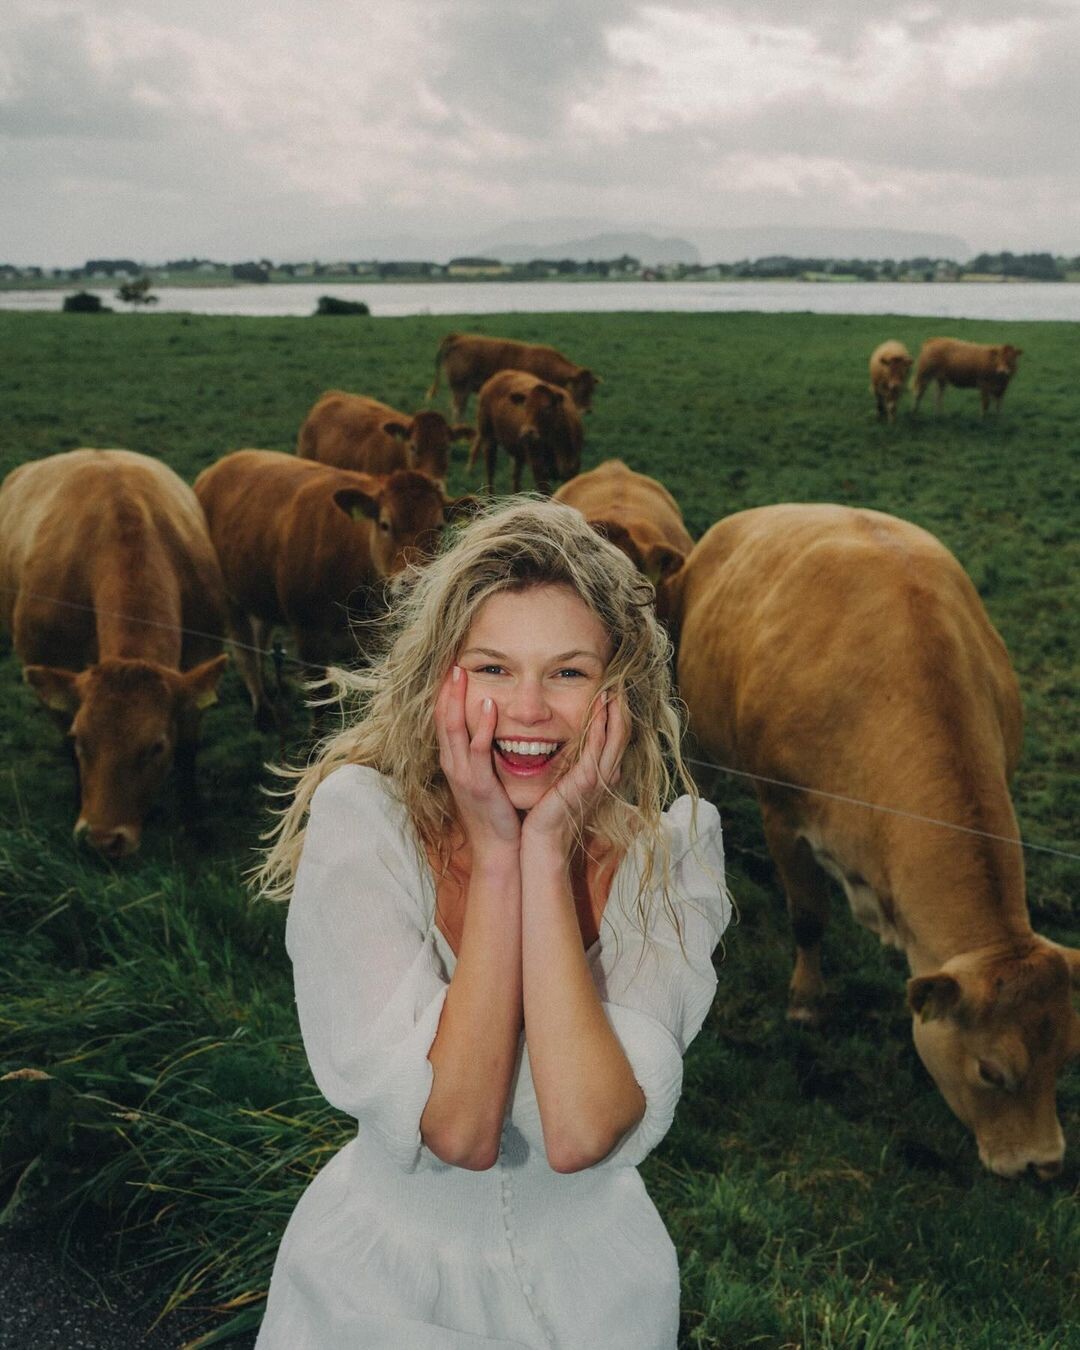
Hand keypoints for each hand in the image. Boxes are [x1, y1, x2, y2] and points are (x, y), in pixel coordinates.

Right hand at [435, 665, 520, 851]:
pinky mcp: (478, 784)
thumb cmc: (495, 813)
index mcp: (453, 762)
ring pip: (453, 729)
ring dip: (458, 699)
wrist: (497, 848)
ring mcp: (462, 774)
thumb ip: (483, 755)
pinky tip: (488, 705)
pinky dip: (481, 726)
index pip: (443, 721)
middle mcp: (452, 765)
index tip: (450, 669)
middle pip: (442, 719)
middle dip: (446, 689)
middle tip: (452, 661)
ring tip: (462, 673)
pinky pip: (477, 749)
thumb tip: (491, 729)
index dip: (444, 694)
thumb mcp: (484, 778)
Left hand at [522, 693, 626, 850]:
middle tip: (617, 683)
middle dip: (620, 708)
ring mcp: (599, 778)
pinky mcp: (586, 780)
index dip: (617, 716)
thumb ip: (571, 768)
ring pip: (614, 737)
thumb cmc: (549, 816)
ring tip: (612, 689)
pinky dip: (601, 724)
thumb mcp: (564, 787)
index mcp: (602, 775)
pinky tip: (600, 707)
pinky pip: (597, 746)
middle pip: (622, 734)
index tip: (613, 693)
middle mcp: (606, 775)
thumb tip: (567, 749)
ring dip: (614, 711)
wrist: (544, 843)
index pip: (616, 739)